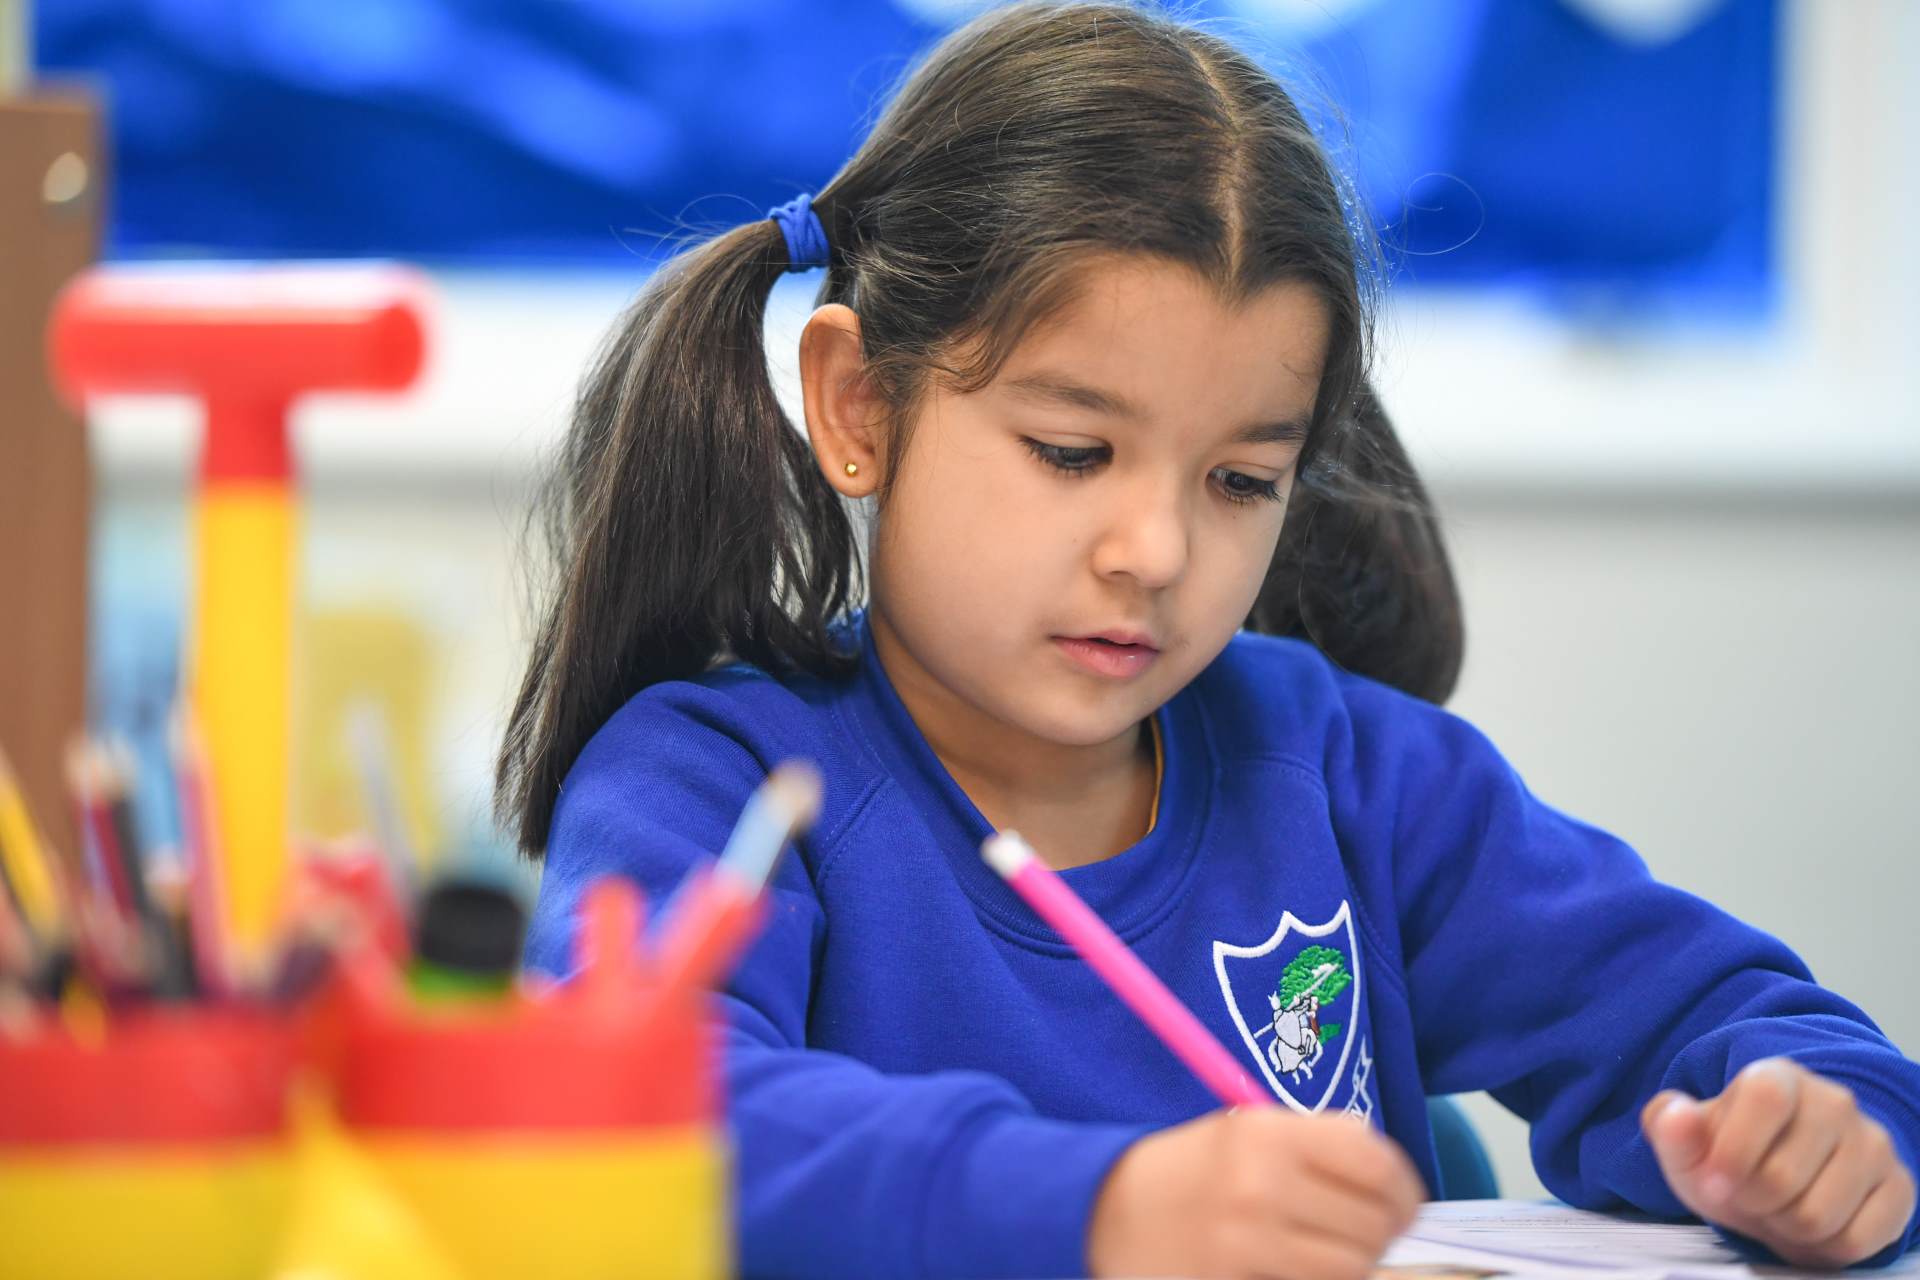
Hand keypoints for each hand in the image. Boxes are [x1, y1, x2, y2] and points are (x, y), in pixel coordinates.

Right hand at [1087, 1107, 1424, 1279]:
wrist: (1105, 1209)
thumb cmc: (1189, 1168)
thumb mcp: (1247, 1130)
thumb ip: (1319, 1141)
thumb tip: (1390, 1175)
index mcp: (1268, 1134)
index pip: (1377, 1166)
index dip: (1406, 1190)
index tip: (1404, 1202)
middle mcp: (1261, 1185)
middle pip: (1372, 1224)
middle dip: (1384, 1233)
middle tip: (1374, 1232)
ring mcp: (1248, 1243)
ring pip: (1351, 1267)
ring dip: (1355, 1263)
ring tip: (1334, 1251)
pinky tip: (1302, 1268)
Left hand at [1641, 1058, 1916, 1268]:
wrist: (1781, 1177)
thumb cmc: (1730, 1156)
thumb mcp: (1688, 1145)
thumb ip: (1670, 1128)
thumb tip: (1675, 1114)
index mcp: (1776, 1077)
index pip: (1764, 1097)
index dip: (1735, 1150)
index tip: (1713, 1182)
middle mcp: (1834, 1101)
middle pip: (1783, 1177)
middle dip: (1752, 1202)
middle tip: (1748, 1197)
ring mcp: (1873, 1143)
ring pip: (1818, 1216)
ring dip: (1785, 1229)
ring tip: (1777, 1210)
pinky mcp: (1899, 1186)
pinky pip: (1857, 1241)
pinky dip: (1823, 1249)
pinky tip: (1811, 1228)